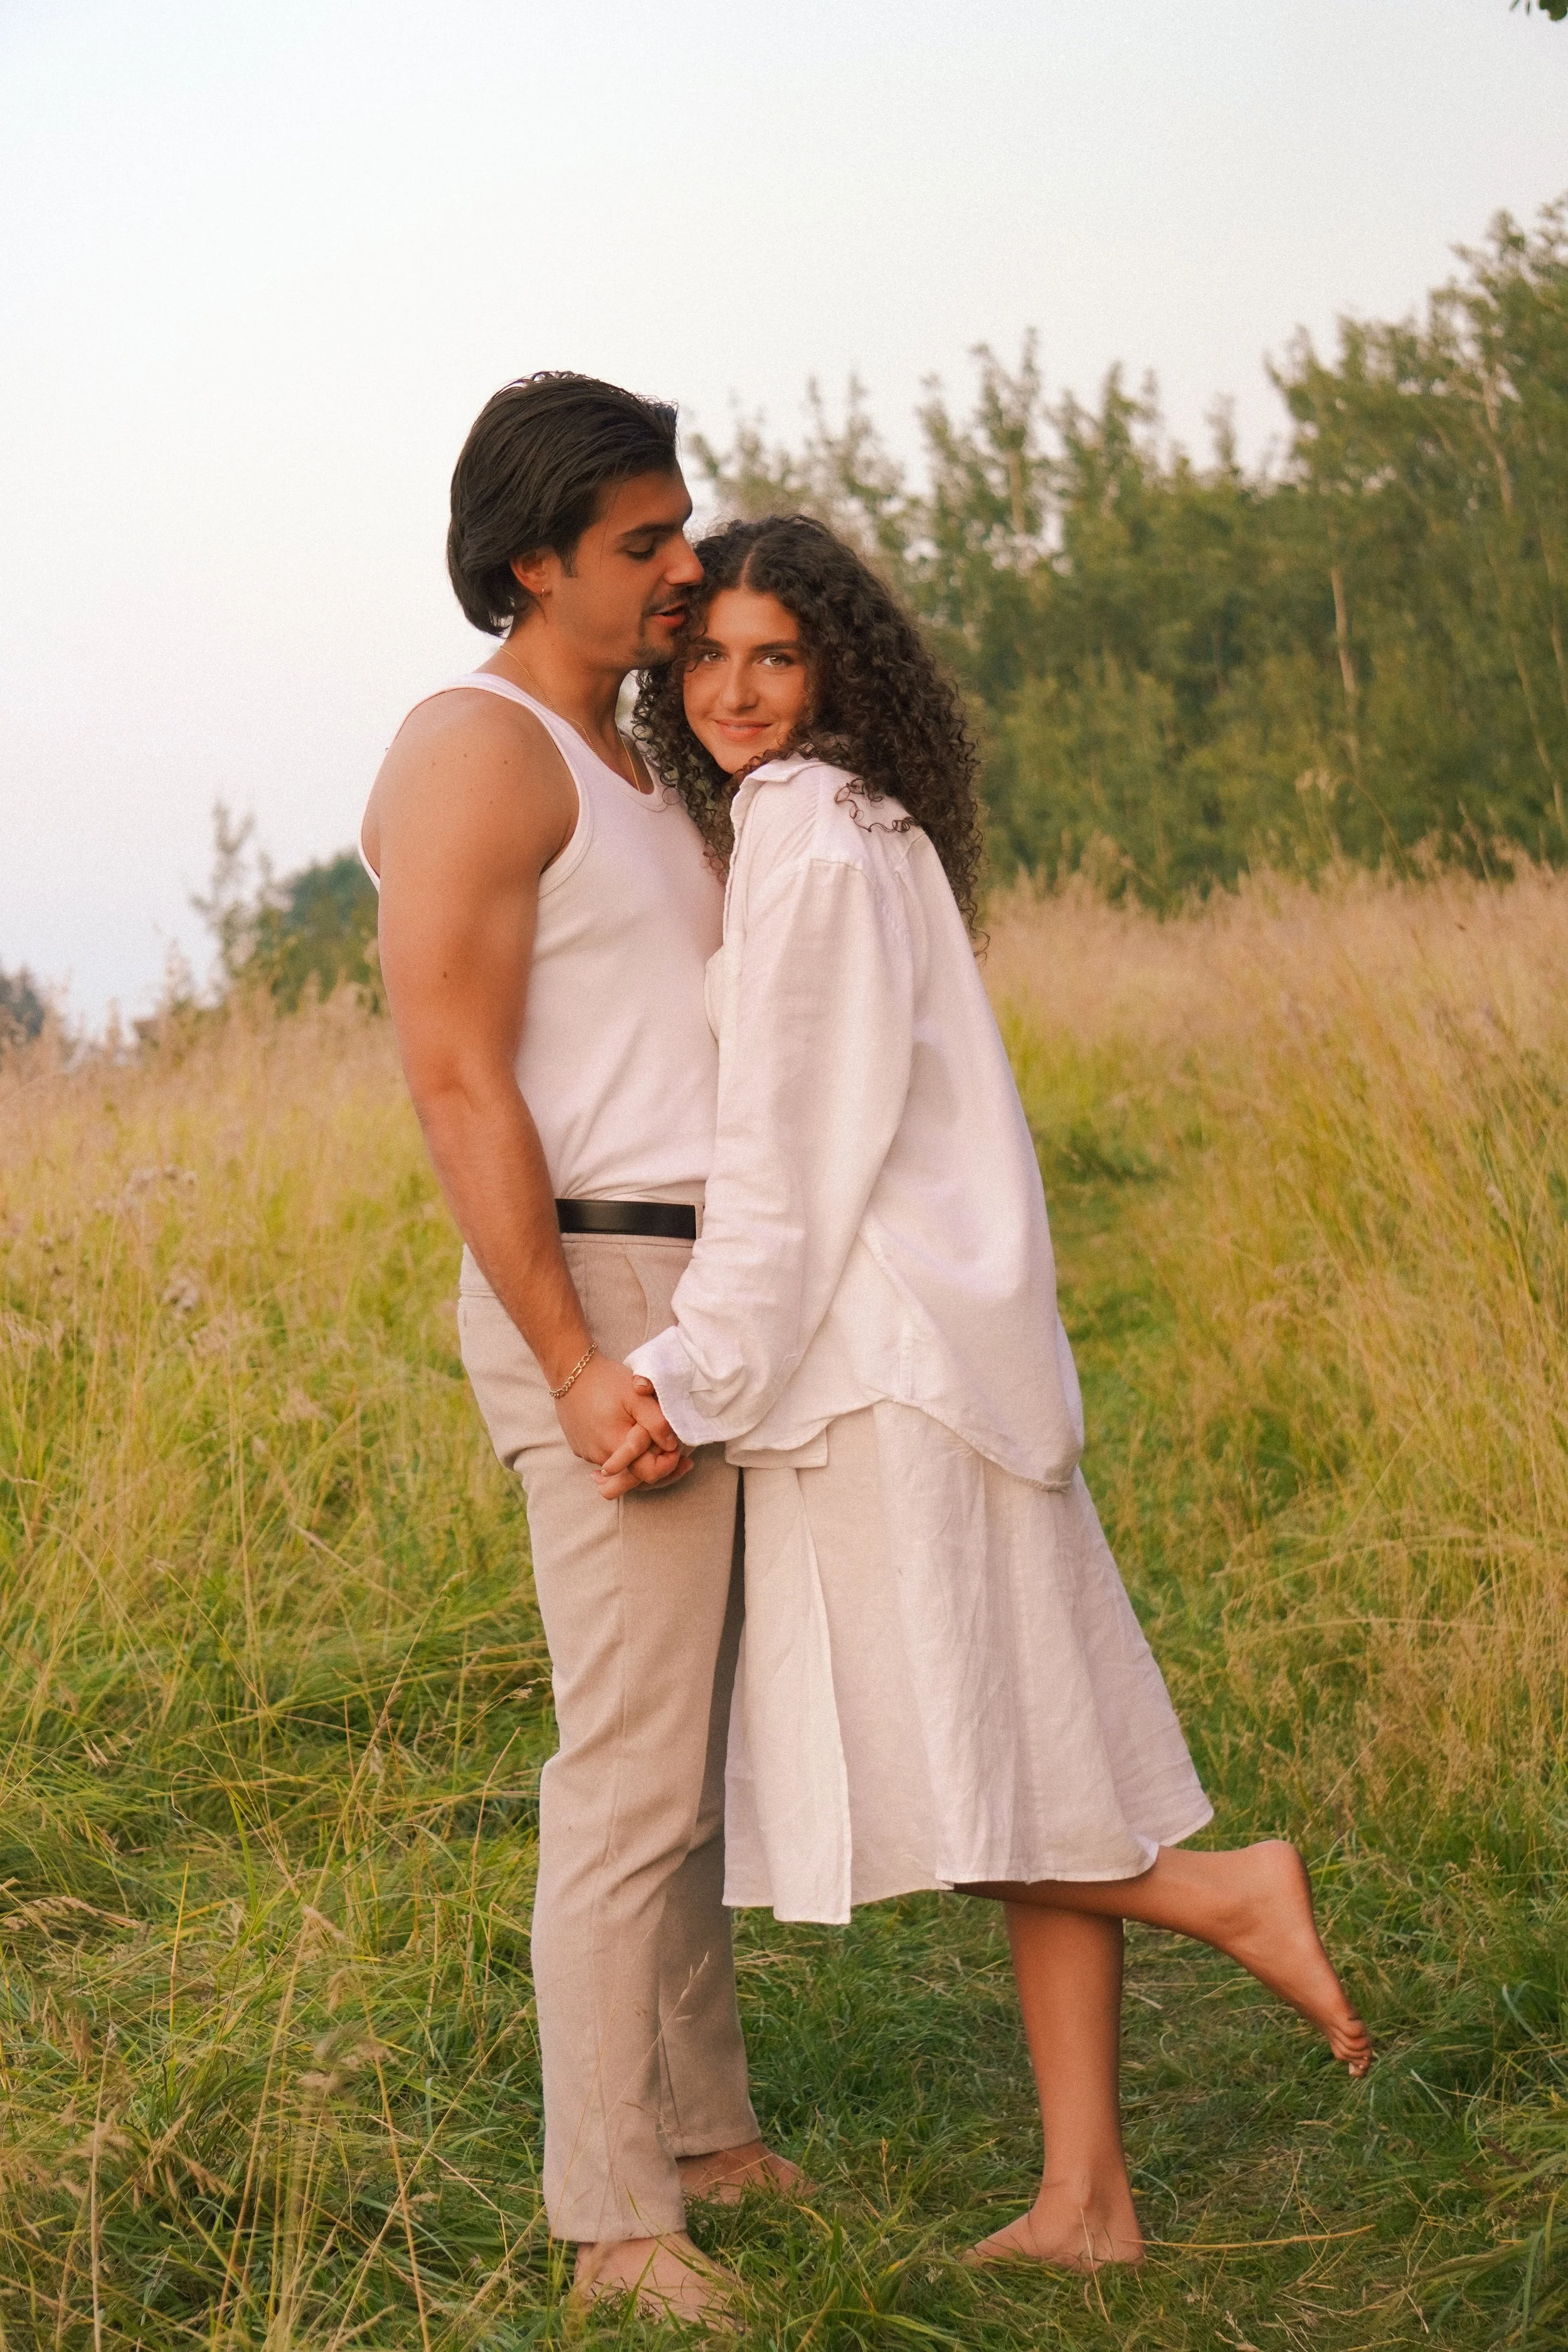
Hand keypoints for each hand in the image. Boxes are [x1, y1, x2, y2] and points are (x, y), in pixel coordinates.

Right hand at [554, 1356, 691, 1492]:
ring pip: (620, 1471)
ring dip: (637, 1461)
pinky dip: (620, 1455)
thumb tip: (672, 1446)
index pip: (649, 1475)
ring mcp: (588, 1455)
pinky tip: (627, 1436)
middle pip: (635, 1480)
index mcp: (617, 1446)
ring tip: (654, 1445)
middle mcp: (600, 1457)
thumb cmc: (606, 1381)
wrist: (569, 1371)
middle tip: (677, 1456)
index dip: (668, 1466)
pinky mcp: (580, 1449)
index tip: (678, 1450)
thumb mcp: (637, 1396)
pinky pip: (606, 1460)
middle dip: (657, 1469)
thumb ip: (657, 1422)